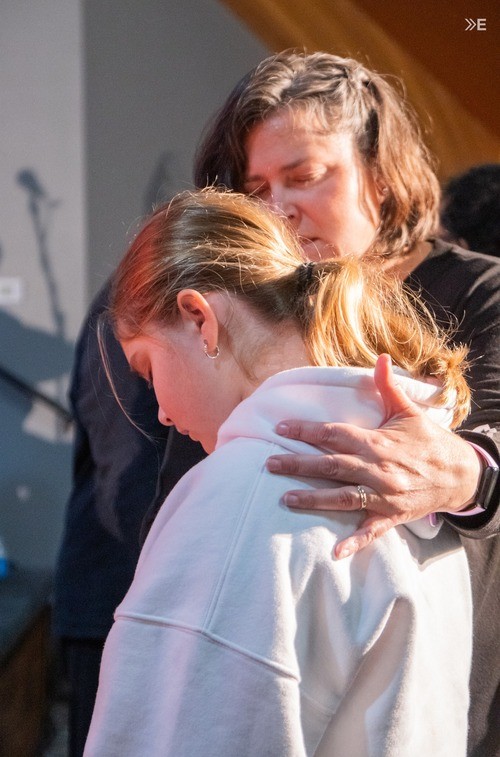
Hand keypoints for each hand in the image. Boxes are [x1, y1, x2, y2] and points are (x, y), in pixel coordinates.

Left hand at [266, 354, 480, 558]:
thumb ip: (389, 387)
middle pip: (331, 466)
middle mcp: (378, 469)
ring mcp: (384, 496)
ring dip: (313, 499)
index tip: (281, 428)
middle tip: (270, 464)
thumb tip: (380, 358)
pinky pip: (371, 531)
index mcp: (378, 443)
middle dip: (298, 464)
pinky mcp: (392, 516)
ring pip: (342, 498)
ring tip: (286, 499)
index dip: (306, 430)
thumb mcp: (409, 412)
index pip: (334, 434)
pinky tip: (335, 552)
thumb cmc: (429, 441)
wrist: (460, 474)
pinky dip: (354, 542)